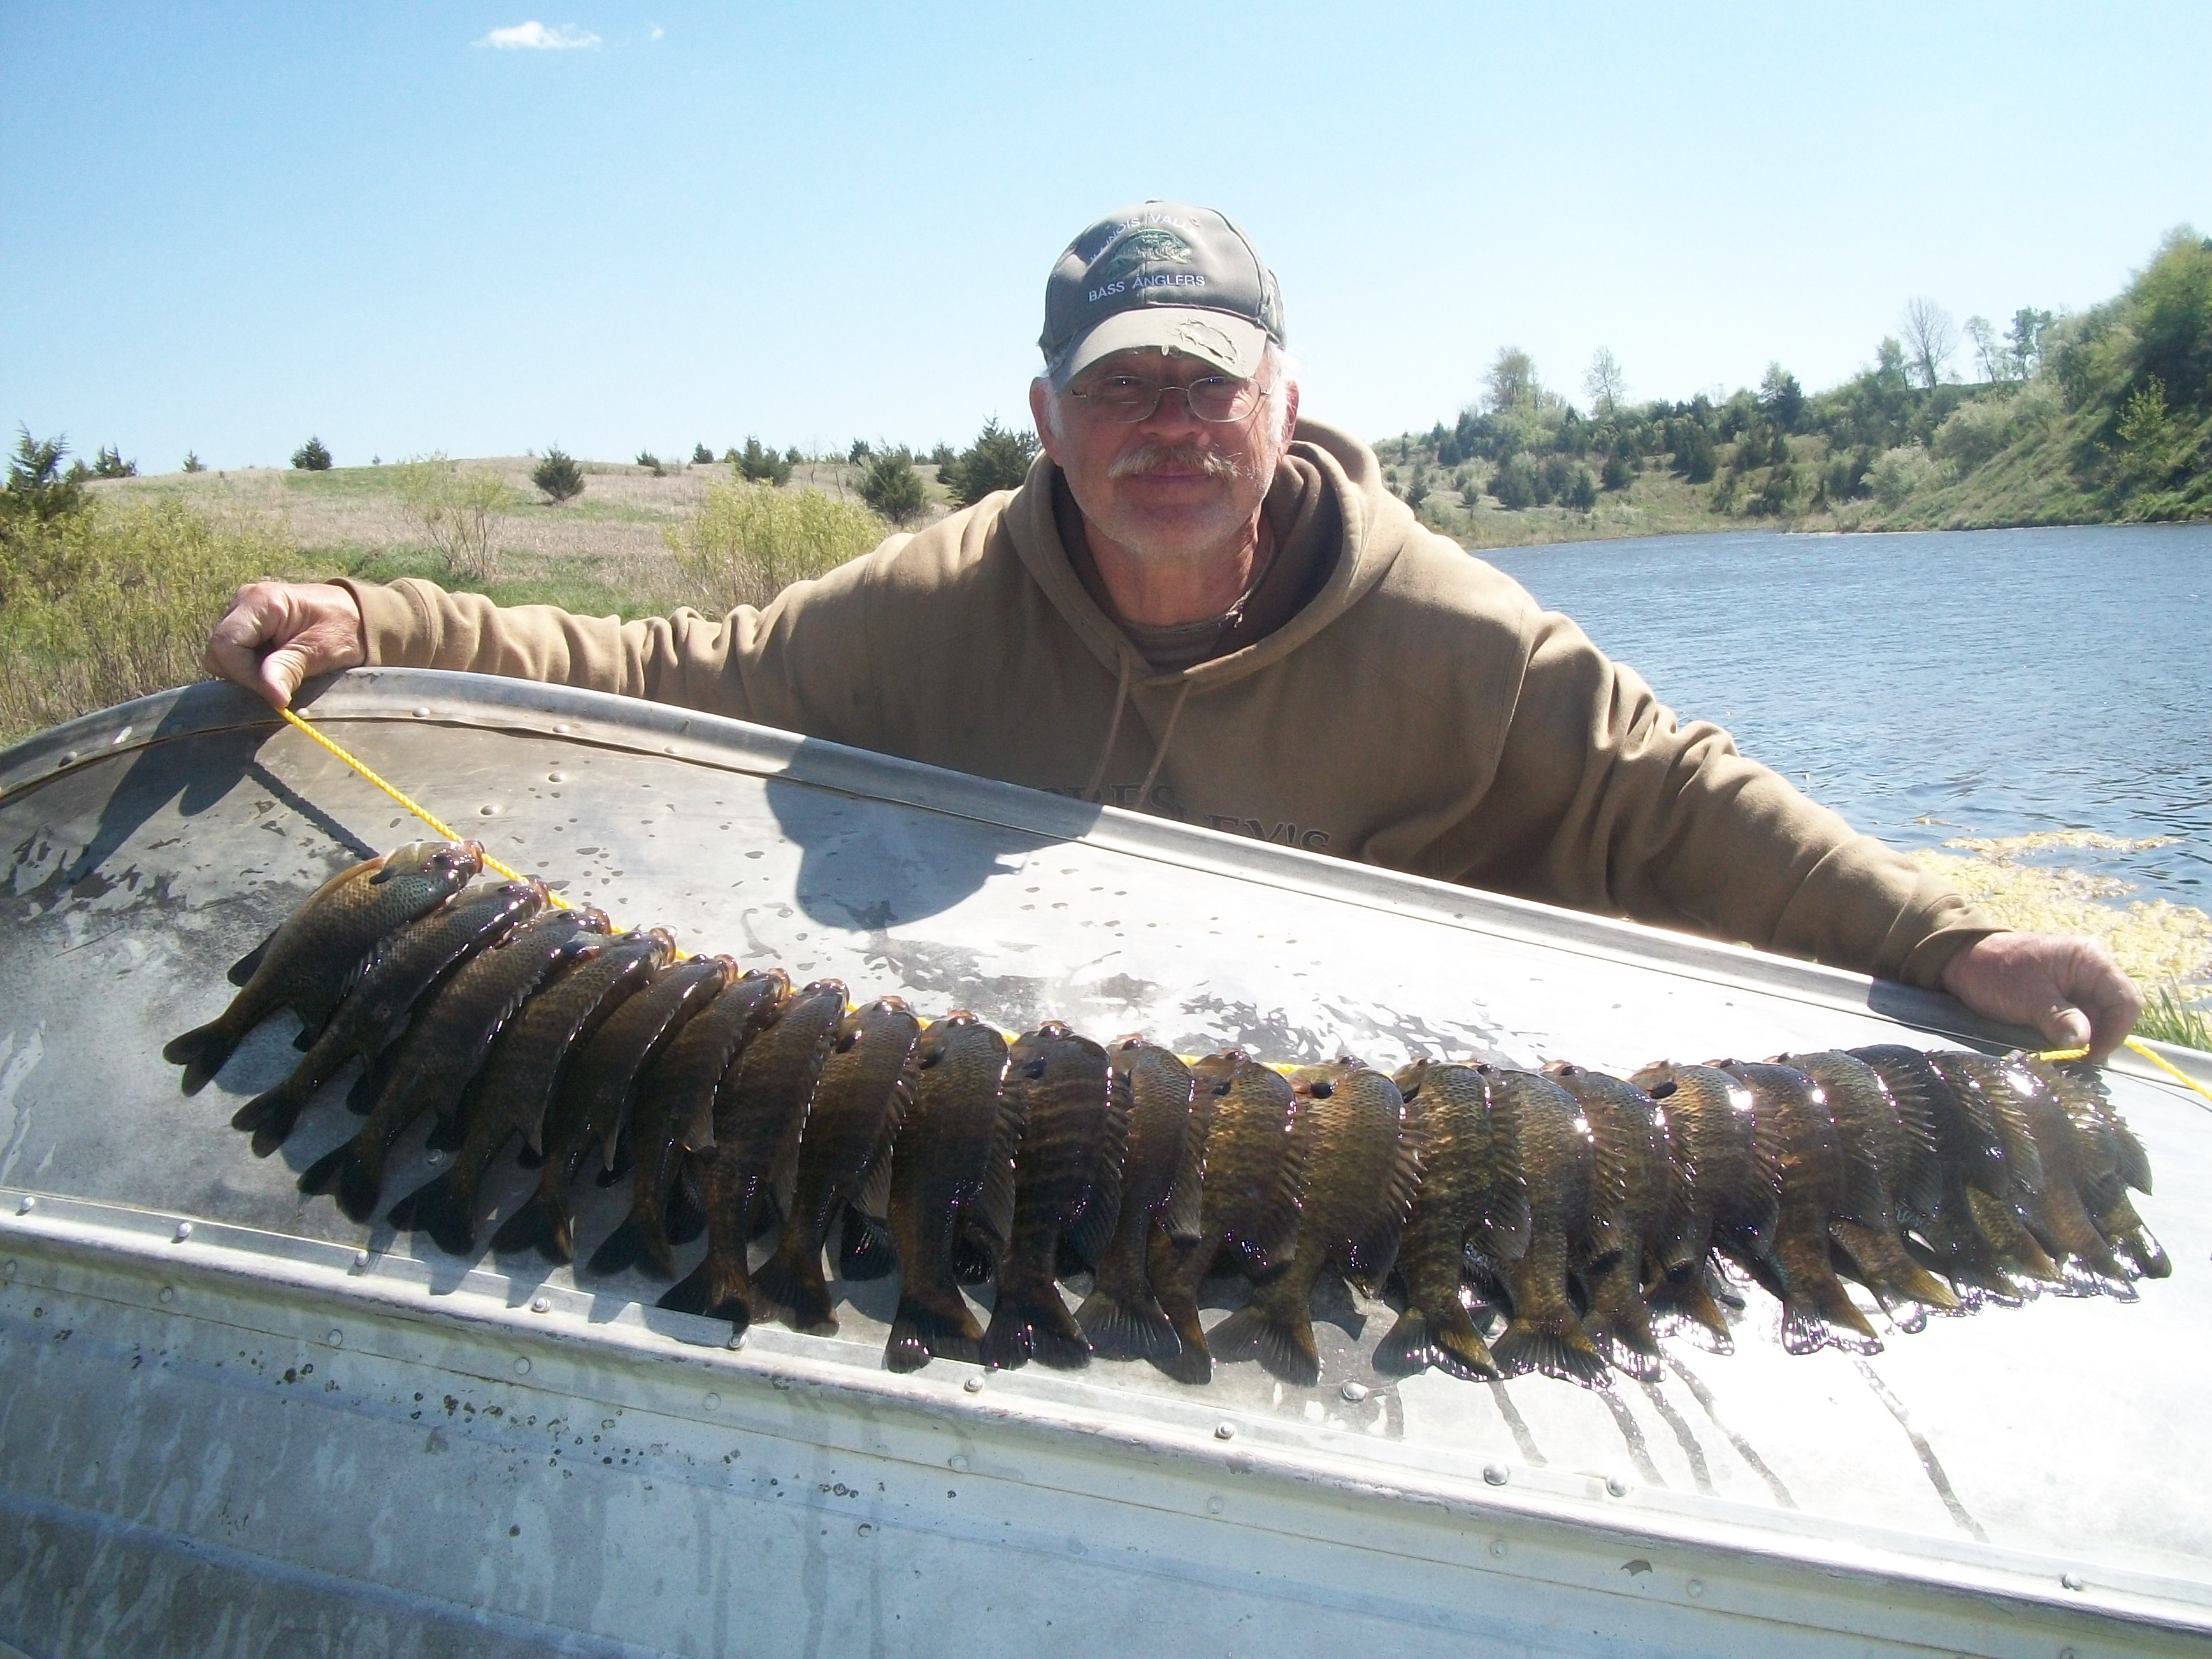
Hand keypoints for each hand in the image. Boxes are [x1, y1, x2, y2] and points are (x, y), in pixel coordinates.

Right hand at [204, 581, 366, 709]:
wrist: (359, 616)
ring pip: (224, 655)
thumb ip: (290, 669)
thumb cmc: (344, 628)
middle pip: (219, 651)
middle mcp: (243, 602)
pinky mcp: (247, 626)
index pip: (225, 645)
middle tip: (280, 680)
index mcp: (259, 601)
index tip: (274, 688)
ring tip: (284, 670)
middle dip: (244, 674)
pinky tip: (278, 665)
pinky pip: (236, 654)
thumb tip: (272, 697)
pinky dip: (253, 666)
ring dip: (249, 671)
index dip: (243, 673)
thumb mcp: (321, 650)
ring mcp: (242, 613)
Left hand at [1939, 931, 2142, 1061]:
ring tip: (2065, 1055)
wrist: (1965, 960)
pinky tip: (2059, 1044)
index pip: (2126, 1001)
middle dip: (2100, 1038)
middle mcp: (2094, 967)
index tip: (2090, 1056)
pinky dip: (2075, 1033)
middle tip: (2076, 1061)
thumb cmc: (1995, 972)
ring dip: (2087, 1039)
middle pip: (2117, 1012)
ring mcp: (2083, 981)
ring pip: (2101, 1018)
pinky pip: (2084, 1018)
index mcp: (2091, 959)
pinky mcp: (2070, 994)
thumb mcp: (2027, 998)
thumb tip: (2083, 1044)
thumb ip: (2059, 1019)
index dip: (2115, 1032)